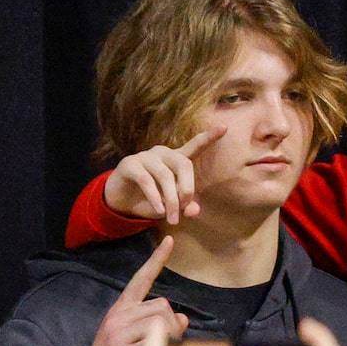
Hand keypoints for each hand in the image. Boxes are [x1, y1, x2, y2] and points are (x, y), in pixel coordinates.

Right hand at [76, 236, 186, 345]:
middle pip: (164, 306)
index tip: (171, 241)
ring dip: (171, 339)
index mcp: (121, 310)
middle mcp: (118, 316)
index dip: (157, 260)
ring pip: (164, 322)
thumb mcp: (136, 339)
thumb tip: (182, 319)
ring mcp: (118, 333)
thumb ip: (159, 327)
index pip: (141, 280)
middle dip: (173, 326)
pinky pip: (158, 343)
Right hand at [100, 127, 219, 224]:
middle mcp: (162, 153)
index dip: (209, 137)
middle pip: (183, 164)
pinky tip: (159, 211)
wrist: (122, 201)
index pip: (195, 146)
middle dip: (187, 189)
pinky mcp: (129, 164)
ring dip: (170, 200)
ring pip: (165, 176)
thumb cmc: (152, 199)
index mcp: (176, 160)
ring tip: (172, 217)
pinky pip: (146, 181)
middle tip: (185, 208)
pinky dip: (155, 198)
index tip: (225, 127)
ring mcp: (145, 156)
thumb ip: (185, 206)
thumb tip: (194, 210)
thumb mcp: (171, 206)